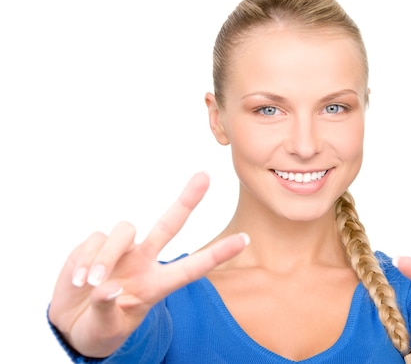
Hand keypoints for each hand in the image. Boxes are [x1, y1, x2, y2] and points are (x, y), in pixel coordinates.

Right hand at [48, 172, 247, 357]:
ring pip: (124, 231)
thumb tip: (108, 288)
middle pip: (169, 225)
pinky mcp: (95, 245)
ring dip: (106, 257)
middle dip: (187, 200)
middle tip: (204, 176)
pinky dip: (85, 260)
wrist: (73, 323)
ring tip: (90, 283)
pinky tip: (78, 281)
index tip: (245, 239)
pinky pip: (95, 240)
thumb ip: (108, 308)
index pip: (192, 268)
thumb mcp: (107, 327)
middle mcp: (143, 262)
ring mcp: (121, 251)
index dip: (218, 254)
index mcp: (156, 285)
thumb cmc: (100, 326)